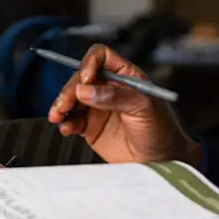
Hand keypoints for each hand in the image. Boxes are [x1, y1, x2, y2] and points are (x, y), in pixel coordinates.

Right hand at [46, 44, 197, 165]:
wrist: (161, 162)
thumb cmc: (162, 131)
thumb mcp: (143, 108)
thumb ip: (115, 97)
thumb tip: (85, 90)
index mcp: (125, 76)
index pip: (101, 57)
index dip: (89, 63)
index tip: (85, 79)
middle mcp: (109, 88)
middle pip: (80, 79)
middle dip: (69, 90)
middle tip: (64, 104)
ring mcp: (98, 108)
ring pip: (72, 99)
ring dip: (61, 106)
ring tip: (57, 117)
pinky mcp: (90, 127)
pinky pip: (71, 120)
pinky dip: (65, 123)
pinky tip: (66, 129)